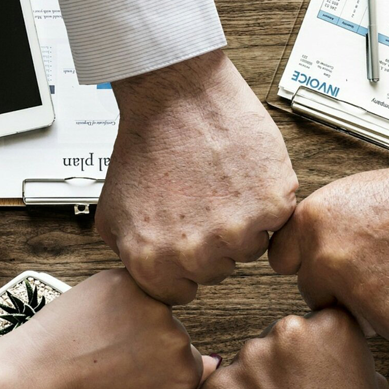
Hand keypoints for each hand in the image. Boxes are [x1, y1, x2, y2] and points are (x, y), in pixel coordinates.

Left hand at [0, 269, 217, 388]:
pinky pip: (133, 288)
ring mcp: (151, 306)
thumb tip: (208, 375)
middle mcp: (176, 337)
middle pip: (174, 335)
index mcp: (183, 374)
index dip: (161, 371)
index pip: (191, 364)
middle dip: (150, 344)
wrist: (34, 377)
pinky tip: (96, 321)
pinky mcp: (127, 282)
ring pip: (154, 310)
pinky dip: (117, 300)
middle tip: (113, 361)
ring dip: (135, 319)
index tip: (139, 375)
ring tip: (101, 341)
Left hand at [96, 50, 298, 304]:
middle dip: (211, 243)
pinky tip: (241, 176)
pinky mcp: (271, 205)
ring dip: (241, 224)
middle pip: (217, 272)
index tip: (184, 240)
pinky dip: (264, 201)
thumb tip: (149, 277)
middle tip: (200, 202)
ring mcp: (237, 231)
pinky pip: (276, 221)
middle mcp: (196, 254)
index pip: (180, 293)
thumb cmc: (145, 144)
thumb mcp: (112, 212)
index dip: (182, 266)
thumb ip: (130, 256)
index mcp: (154, 262)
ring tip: (220, 186)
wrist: (176, 95)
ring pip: (249, 249)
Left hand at [199, 309, 388, 388]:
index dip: (316, 354)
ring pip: (250, 365)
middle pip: (280, 340)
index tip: (316, 375)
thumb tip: (330, 354)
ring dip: (258, 387)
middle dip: (284, 368)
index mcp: (332, 328)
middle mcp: (288, 334)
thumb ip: (349, 360)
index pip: (318, 324)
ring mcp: (248, 360)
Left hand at [268, 147, 388, 344]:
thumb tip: (303, 258)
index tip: (321, 265)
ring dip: (371, 306)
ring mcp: (357, 294)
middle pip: (314, 294)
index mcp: (310, 224)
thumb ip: (320, 231)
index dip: (306, 264)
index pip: (281, 262)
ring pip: (351, 317)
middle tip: (378, 267)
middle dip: (339, 288)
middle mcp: (326, 260)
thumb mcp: (350, 196)